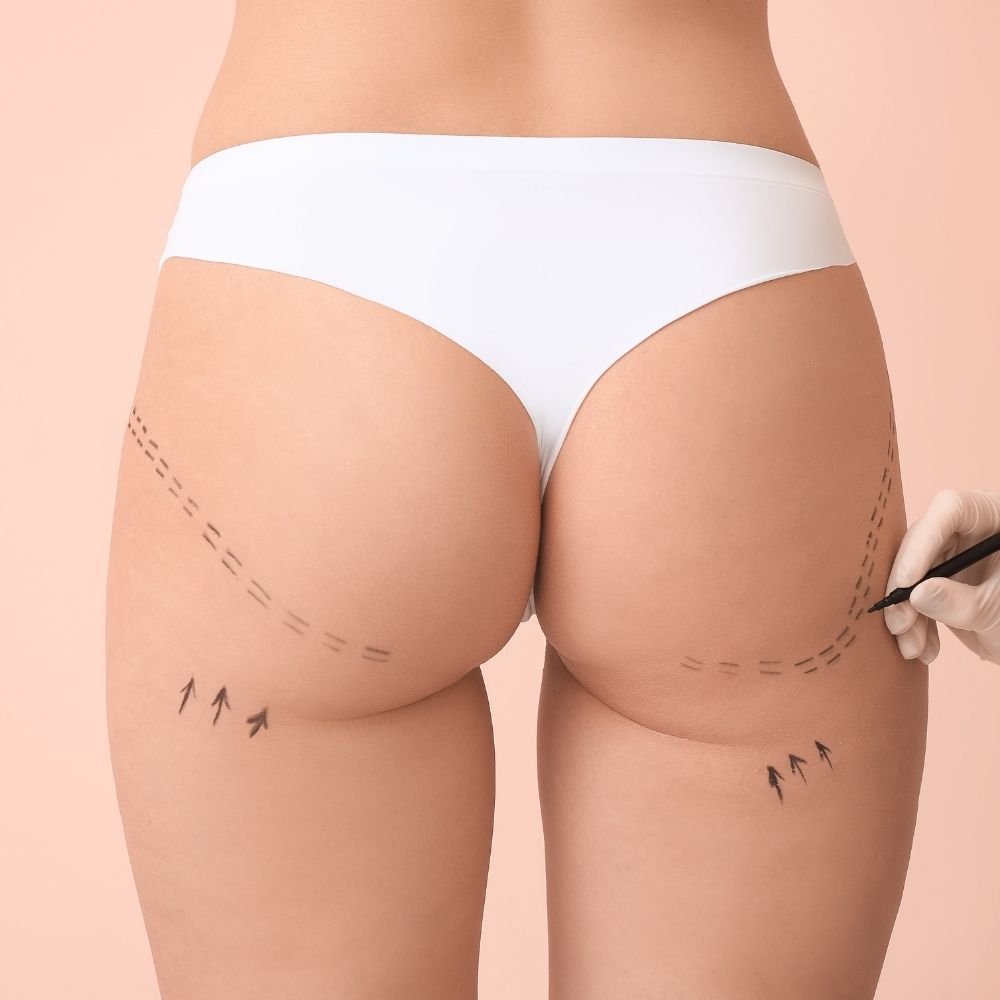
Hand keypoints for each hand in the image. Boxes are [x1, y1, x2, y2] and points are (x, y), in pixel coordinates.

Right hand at [883, 488, 999, 664]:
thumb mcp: (999, 610)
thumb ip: (961, 602)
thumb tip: (916, 593)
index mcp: (995, 520)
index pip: (952, 509)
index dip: (923, 541)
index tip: (906, 581)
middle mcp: (972, 533)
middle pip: (922, 545)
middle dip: (906, 589)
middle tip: (898, 621)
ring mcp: (955, 559)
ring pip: (912, 575)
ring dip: (906, 615)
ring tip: (912, 647)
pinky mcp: (943, 584)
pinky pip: (916, 597)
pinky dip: (914, 626)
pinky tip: (923, 649)